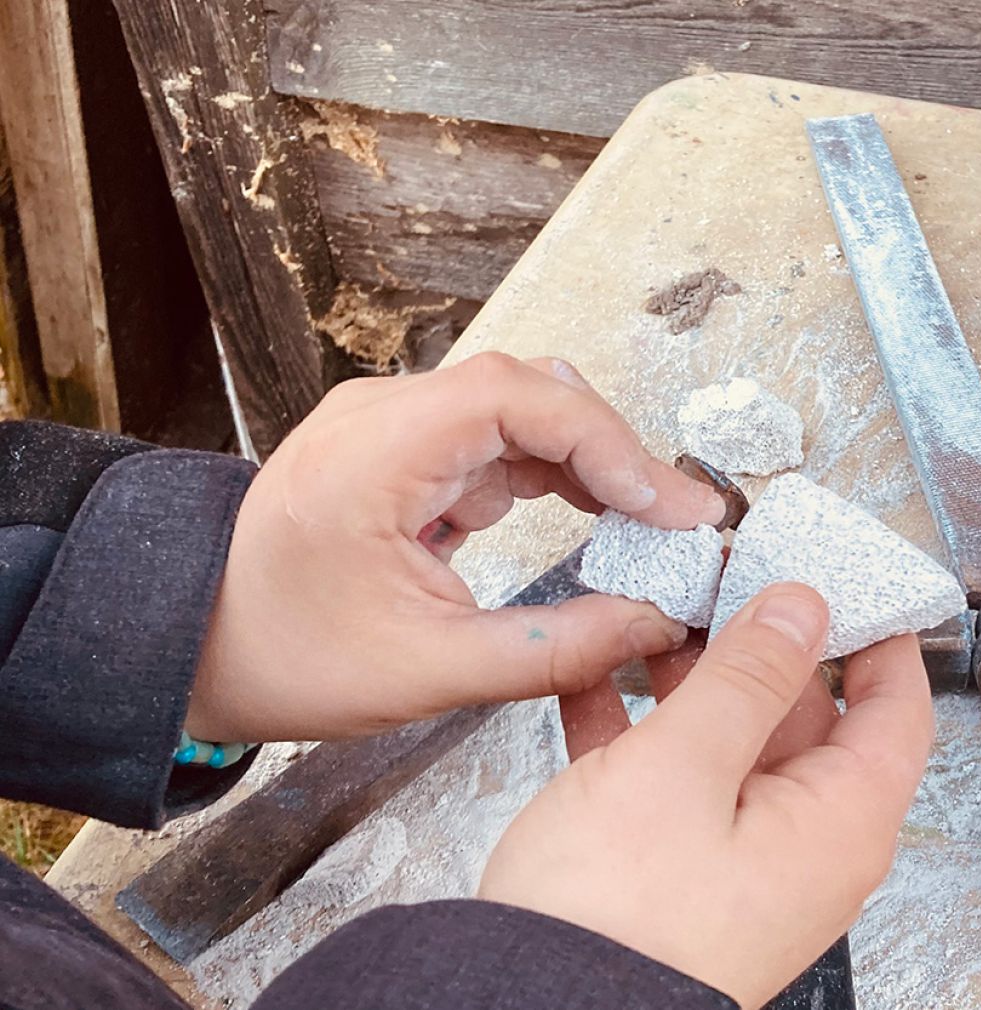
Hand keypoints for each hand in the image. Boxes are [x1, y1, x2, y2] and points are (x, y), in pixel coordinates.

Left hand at [187, 352, 727, 741]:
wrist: (193, 647)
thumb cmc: (284, 655)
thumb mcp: (429, 671)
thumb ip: (554, 650)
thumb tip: (655, 625)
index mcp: (374, 452)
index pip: (518, 398)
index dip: (607, 442)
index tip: (665, 505)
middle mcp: (384, 417)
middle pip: (532, 393)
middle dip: (615, 453)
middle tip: (680, 520)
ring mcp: (394, 430)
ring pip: (524, 414)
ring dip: (593, 464)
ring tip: (653, 525)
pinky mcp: (405, 455)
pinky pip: (499, 444)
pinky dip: (557, 478)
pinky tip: (598, 519)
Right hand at [478, 584, 933, 1007]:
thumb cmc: (616, 917)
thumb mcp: (684, 767)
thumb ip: (748, 677)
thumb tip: (804, 607)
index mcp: (838, 823)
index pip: (896, 710)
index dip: (879, 635)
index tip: (845, 574)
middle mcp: (803, 846)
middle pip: (809, 717)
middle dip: (761, 643)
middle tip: (721, 576)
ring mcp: (741, 861)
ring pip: (734, 744)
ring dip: (692, 679)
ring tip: (649, 615)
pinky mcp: (680, 873)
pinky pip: (678, 783)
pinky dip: (643, 730)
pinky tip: (593, 681)